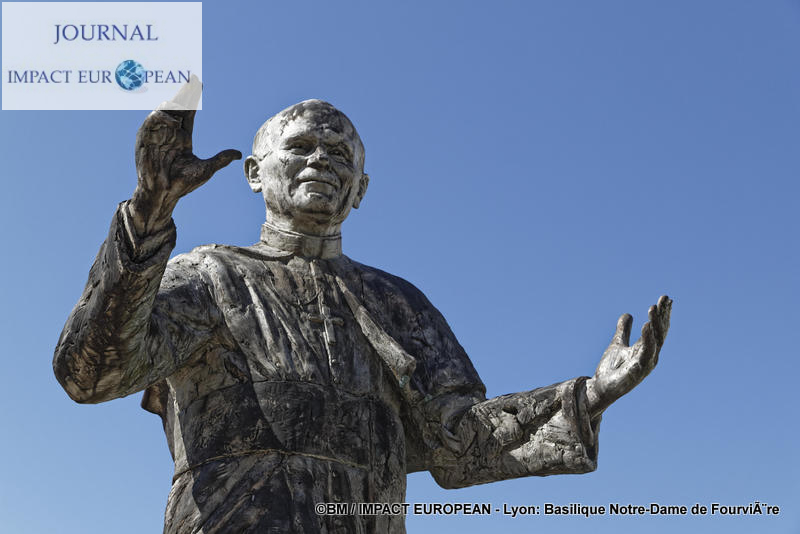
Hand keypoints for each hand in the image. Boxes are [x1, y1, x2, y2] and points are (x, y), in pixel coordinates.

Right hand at [129, 76, 241, 234]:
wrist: (164, 194)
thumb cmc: (182, 184)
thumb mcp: (206, 169)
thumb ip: (221, 159)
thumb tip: (239, 153)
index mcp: (183, 136)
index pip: (189, 111)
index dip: (193, 97)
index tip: (199, 82)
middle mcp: (170, 132)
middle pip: (177, 107)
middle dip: (184, 93)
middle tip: (191, 78)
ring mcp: (157, 135)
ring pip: (163, 111)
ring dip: (173, 103)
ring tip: (183, 98)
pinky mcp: (144, 140)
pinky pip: (150, 122)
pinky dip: (160, 118)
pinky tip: (171, 119)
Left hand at [586, 295, 671, 416]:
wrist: (601, 387)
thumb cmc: (612, 369)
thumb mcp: (617, 344)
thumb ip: (623, 330)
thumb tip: (628, 314)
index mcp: (646, 348)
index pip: (657, 328)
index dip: (662, 314)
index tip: (665, 298)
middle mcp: (650, 355)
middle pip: (659, 332)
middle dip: (662, 315)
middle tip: (664, 298)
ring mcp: (645, 363)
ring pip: (654, 340)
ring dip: (655, 323)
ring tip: (653, 307)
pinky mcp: (637, 370)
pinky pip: (645, 352)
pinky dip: (647, 338)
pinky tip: (646, 325)